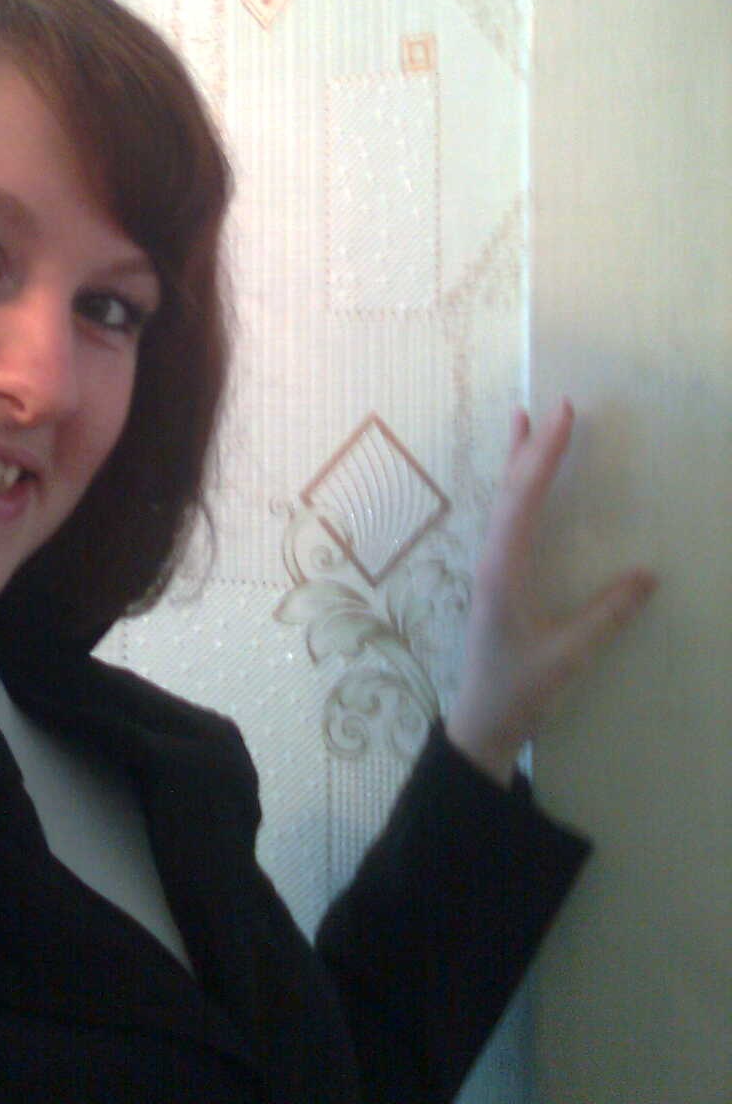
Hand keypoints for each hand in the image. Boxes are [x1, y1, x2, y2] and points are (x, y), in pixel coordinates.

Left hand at [445, 399, 656, 785]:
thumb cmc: (519, 690)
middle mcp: (491, 558)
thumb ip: (607, 616)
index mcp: (502, 569)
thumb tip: (649, 576)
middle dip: (531, 446)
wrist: (480, 722)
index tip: (562, 416)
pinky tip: (523, 484)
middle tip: (551, 406)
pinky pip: (505, 520)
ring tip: (526, 422)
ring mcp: (490, 567)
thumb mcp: (568, 656)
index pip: (524, 498)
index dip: (544, 455)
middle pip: (509, 490)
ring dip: (518, 462)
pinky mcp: (496, 578)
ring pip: (503, 501)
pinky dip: (517, 489)